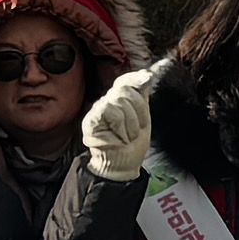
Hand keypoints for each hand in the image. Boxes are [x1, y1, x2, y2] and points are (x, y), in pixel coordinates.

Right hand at [82, 66, 158, 180]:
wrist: (123, 165)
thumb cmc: (132, 144)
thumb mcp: (143, 116)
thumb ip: (142, 96)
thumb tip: (147, 74)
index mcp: (120, 99)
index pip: (125, 81)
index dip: (135, 78)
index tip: (148, 78)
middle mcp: (107, 101)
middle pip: (126, 90)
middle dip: (138, 111)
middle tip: (136, 130)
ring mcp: (98, 109)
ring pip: (120, 100)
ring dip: (131, 123)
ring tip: (127, 136)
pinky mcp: (91, 119)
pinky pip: (112, 111)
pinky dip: (121, 127)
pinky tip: (119, 137)